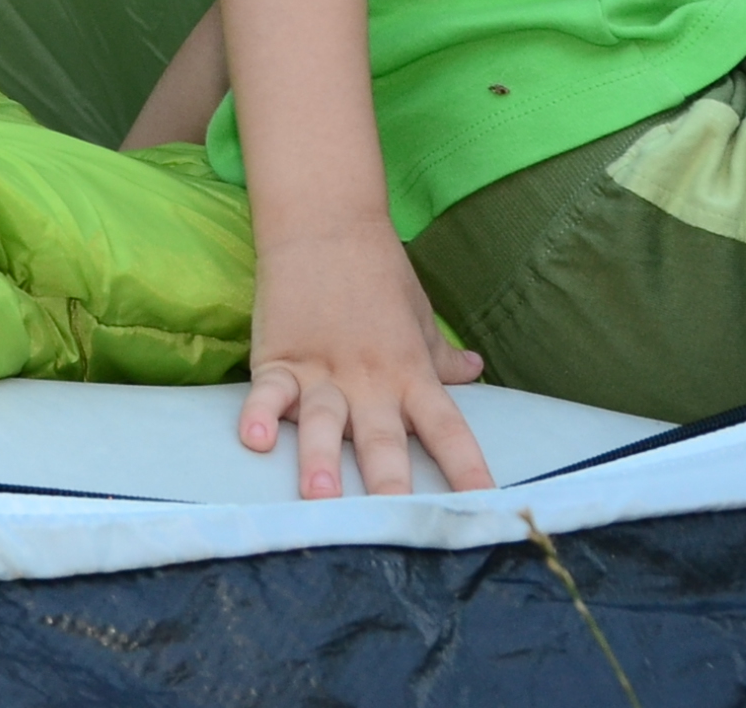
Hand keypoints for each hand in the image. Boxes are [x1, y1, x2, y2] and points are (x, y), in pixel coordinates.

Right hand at [239, 223, 490, 498]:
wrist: (325, 221)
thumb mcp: (417, 315)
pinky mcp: (279, 357)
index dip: (468, 469)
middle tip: (397, 524)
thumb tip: (475, 372)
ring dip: (322, 460)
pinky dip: (259, 415)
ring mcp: (322, 371)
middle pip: (385, 439)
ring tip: (320, 497)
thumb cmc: (378, 271)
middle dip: (391, 484)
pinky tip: (255, 440)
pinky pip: (268, 393)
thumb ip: (441, 355)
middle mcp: (370, 381)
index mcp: (411, 374)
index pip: (448, 429)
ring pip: (325, 423)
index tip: (489, 507)